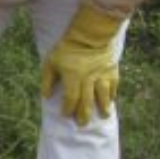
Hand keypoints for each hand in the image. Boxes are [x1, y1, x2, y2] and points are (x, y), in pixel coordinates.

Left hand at [41, 1, 123, 125]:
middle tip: (82, 125)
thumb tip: (46, 97)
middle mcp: (89, 78)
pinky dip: (111, 95)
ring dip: (103, 107)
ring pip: (103, 96)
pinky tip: (110, 101)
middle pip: (87, 101)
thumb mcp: (51, 62)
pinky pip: (113, 86)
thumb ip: (48, 80)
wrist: (90, 33)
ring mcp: (102, 75)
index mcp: (73, 77)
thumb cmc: (66, 48)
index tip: (65, 115)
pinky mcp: (112, 70)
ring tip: (103, 116)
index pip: (70, 98)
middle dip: (84, 114)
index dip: (67, 109)